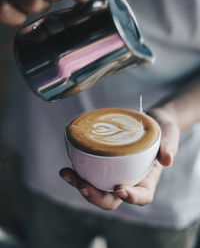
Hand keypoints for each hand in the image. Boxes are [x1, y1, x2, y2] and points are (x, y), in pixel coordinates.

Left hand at [60, 107, 179, 209]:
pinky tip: (66, 168)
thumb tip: (167, 159)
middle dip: (96, 196)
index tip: (120, 189)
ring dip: (80, 185)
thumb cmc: (162, 129)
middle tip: (83, 185)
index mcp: (147, 180)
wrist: (151, 120)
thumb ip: (169, 145)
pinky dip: (78, 173)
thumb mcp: (170, 134)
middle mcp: (129, 181)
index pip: (141, 196)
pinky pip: (91, 174)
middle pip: (112, 199)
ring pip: (97, 189)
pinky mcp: (105, 164)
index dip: (131, 198)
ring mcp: (115, 174)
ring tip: (66, 174)